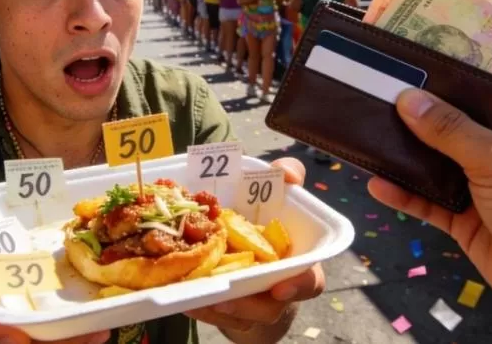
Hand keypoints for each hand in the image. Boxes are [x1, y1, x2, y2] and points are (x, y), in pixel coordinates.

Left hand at [185, 158, 323, 337]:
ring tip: (193, 296)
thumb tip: (290, 175)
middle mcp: (277, 291)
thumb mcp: (277, 193)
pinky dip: (198, 309)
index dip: (299, 285)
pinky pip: (214, 318)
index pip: (310, 281)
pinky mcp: (228, 314)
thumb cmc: (266, 219)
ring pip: (237, 317)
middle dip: (245, 304)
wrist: (246, 250)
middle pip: (267, 308)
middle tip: (222, 296)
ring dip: (215, 309)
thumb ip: (286, 175)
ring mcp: (252, 306)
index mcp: (297, 265)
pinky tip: (181, 296)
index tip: (280, 288)